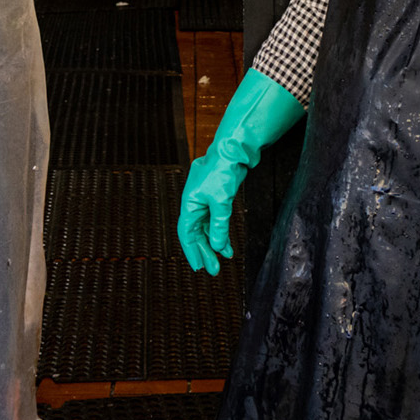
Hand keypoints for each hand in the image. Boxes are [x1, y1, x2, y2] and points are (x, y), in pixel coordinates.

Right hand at [173, 70, 305, 276]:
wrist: (233, 149)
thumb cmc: (223, 171)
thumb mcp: (222, 202)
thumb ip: (219, 226)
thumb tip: (218, 247)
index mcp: (189, 202)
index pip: (187, 233)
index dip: (192, 251)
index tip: (200, 268)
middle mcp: (194, 201)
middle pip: (196, 232)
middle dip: (204, 251)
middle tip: (213, 270)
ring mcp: (204, 198)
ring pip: (206, 227)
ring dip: (214, 243)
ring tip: (224, 259)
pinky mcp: (215, 195)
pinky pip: (215, 219)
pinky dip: (220, 232)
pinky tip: (228, 244)